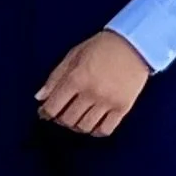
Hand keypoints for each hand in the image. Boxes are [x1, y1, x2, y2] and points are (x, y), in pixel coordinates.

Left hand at [36, 29, 152, 137]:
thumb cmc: (102, 47)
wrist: (135, 44)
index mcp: (76, 78)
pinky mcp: (122, 108)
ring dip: (76, 126)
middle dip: (60, 120)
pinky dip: (96, 132)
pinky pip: (105, 130)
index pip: (53, 107)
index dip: (45, 113)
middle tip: (62, 114)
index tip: (45, 112)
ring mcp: (107, 102)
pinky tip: (93, 124)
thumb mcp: (73, 55)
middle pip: (67, 120)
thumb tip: (40, 97)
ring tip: (77, 118)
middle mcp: (91, 92)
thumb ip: (55, 77)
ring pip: (84, 127)